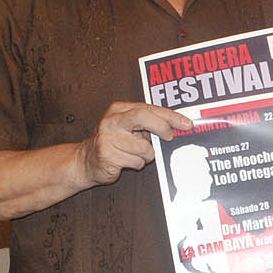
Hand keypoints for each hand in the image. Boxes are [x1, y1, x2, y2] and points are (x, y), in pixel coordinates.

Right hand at [77, 102, 191, 186]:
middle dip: (162, 128)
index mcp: (119, 110)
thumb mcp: (130, 127)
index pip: (149, 108)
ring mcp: (108, 138)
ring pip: (144, 147)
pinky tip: (127, 161)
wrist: (86, 160)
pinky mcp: (107, 155)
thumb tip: (178, 126)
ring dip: (147, 155)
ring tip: (136, 154)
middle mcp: (112, 121)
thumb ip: (149, 122)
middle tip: (170, 137)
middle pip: (143, 117)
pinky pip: (136, 162)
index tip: (186, 124)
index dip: (170, 116)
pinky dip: (137, 164)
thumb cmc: (114, 143)